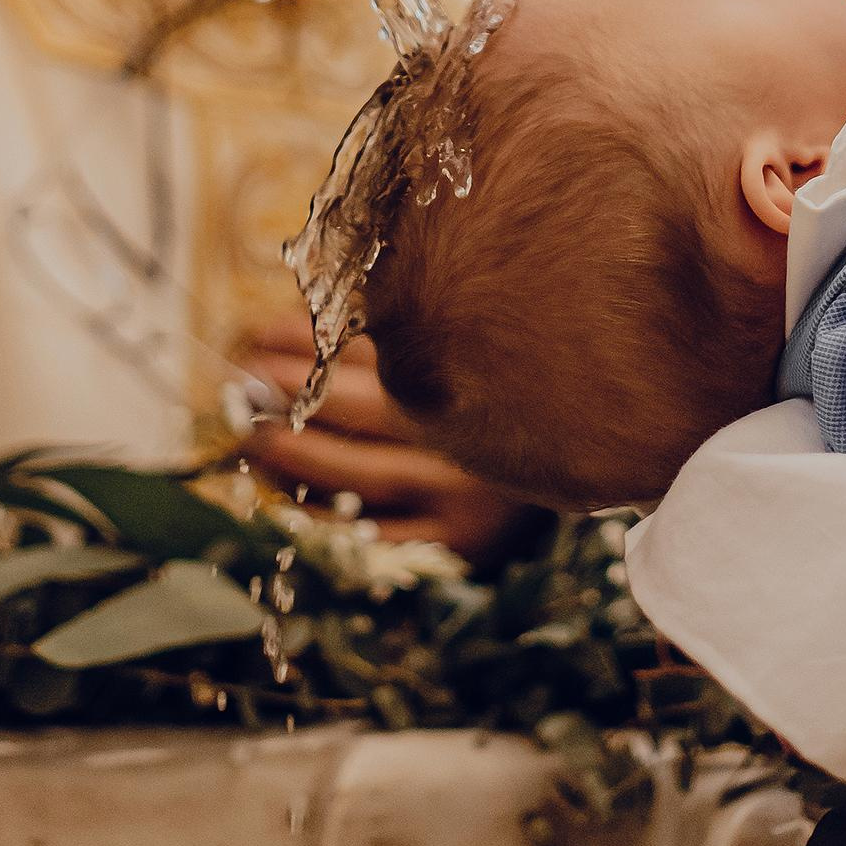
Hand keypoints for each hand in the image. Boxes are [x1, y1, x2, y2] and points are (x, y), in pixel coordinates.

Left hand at [235, 309, 535, 568]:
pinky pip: (380, 539)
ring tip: (253, 433)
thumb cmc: (519, 383)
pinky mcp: (458, 544)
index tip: (258, 331)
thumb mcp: (480, 339)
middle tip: (244, 377)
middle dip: (298, 389)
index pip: (381, 348)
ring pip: (367, 475)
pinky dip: (329, 522)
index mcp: (481, 368)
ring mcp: (466, 493)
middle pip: (371, 406)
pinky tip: (286, 502)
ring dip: (300, 453)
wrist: (601, 454)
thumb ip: (418, 320)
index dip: (311, 341)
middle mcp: (476, 431)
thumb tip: (323, 302)